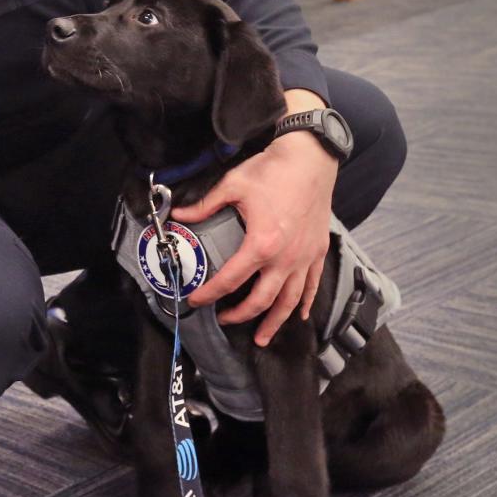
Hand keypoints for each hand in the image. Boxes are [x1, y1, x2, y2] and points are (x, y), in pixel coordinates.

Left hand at [171, 130, 336, 346]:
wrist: (310, 158)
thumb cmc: (273, 171)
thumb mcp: (232, 186)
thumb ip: (204, 206)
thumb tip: (178, 214)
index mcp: (262, 244)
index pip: (231, 279)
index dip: (211, 294)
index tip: (197, 300)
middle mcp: (286, 258)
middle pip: (262, 300)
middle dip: (240, 315)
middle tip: (224, 320)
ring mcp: (305, 257)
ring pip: (290, 301)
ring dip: (275, 322)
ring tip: (263, 337)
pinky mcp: (318, 251)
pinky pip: (312, 286)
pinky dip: (304, 304)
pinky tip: (298, 315)